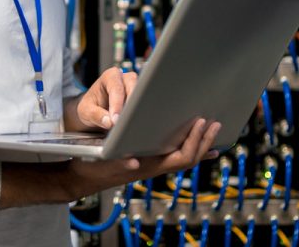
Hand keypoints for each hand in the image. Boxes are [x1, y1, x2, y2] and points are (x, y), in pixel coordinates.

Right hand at [64, 118, 221, 200]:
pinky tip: (195, 142)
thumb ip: (118, 163)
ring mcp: (153, 165)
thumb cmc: (92, 165)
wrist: (84, 176)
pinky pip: (176, 156)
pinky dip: (190, 148)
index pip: (180, 158)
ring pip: (185, 158)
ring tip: (212, 129)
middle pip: (189, 158)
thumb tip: (132, 162)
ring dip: (201, 144)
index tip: (200, 123)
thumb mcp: (102, 162)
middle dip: (204, 141)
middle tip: (215, 123)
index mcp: (148, 166)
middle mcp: (154, 167)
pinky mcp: (149, 160)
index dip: (194, 142)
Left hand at [72, 67, 137, 130]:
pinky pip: (143, 105)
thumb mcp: (86, 110)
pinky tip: (134, 123)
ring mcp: (134, 88)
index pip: (116, 89)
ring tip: (129, 124)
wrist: (96, 110)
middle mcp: (124, 79)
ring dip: (136, 111)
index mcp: (110, 76)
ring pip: (141, 97)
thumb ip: (95, 114)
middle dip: (129, 106)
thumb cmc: (91, 105)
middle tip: (124, 122)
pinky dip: (139, 114)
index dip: (116, 104)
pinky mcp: (140, 99)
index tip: (115, 120)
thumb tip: (109, 122)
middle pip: (133, 89)